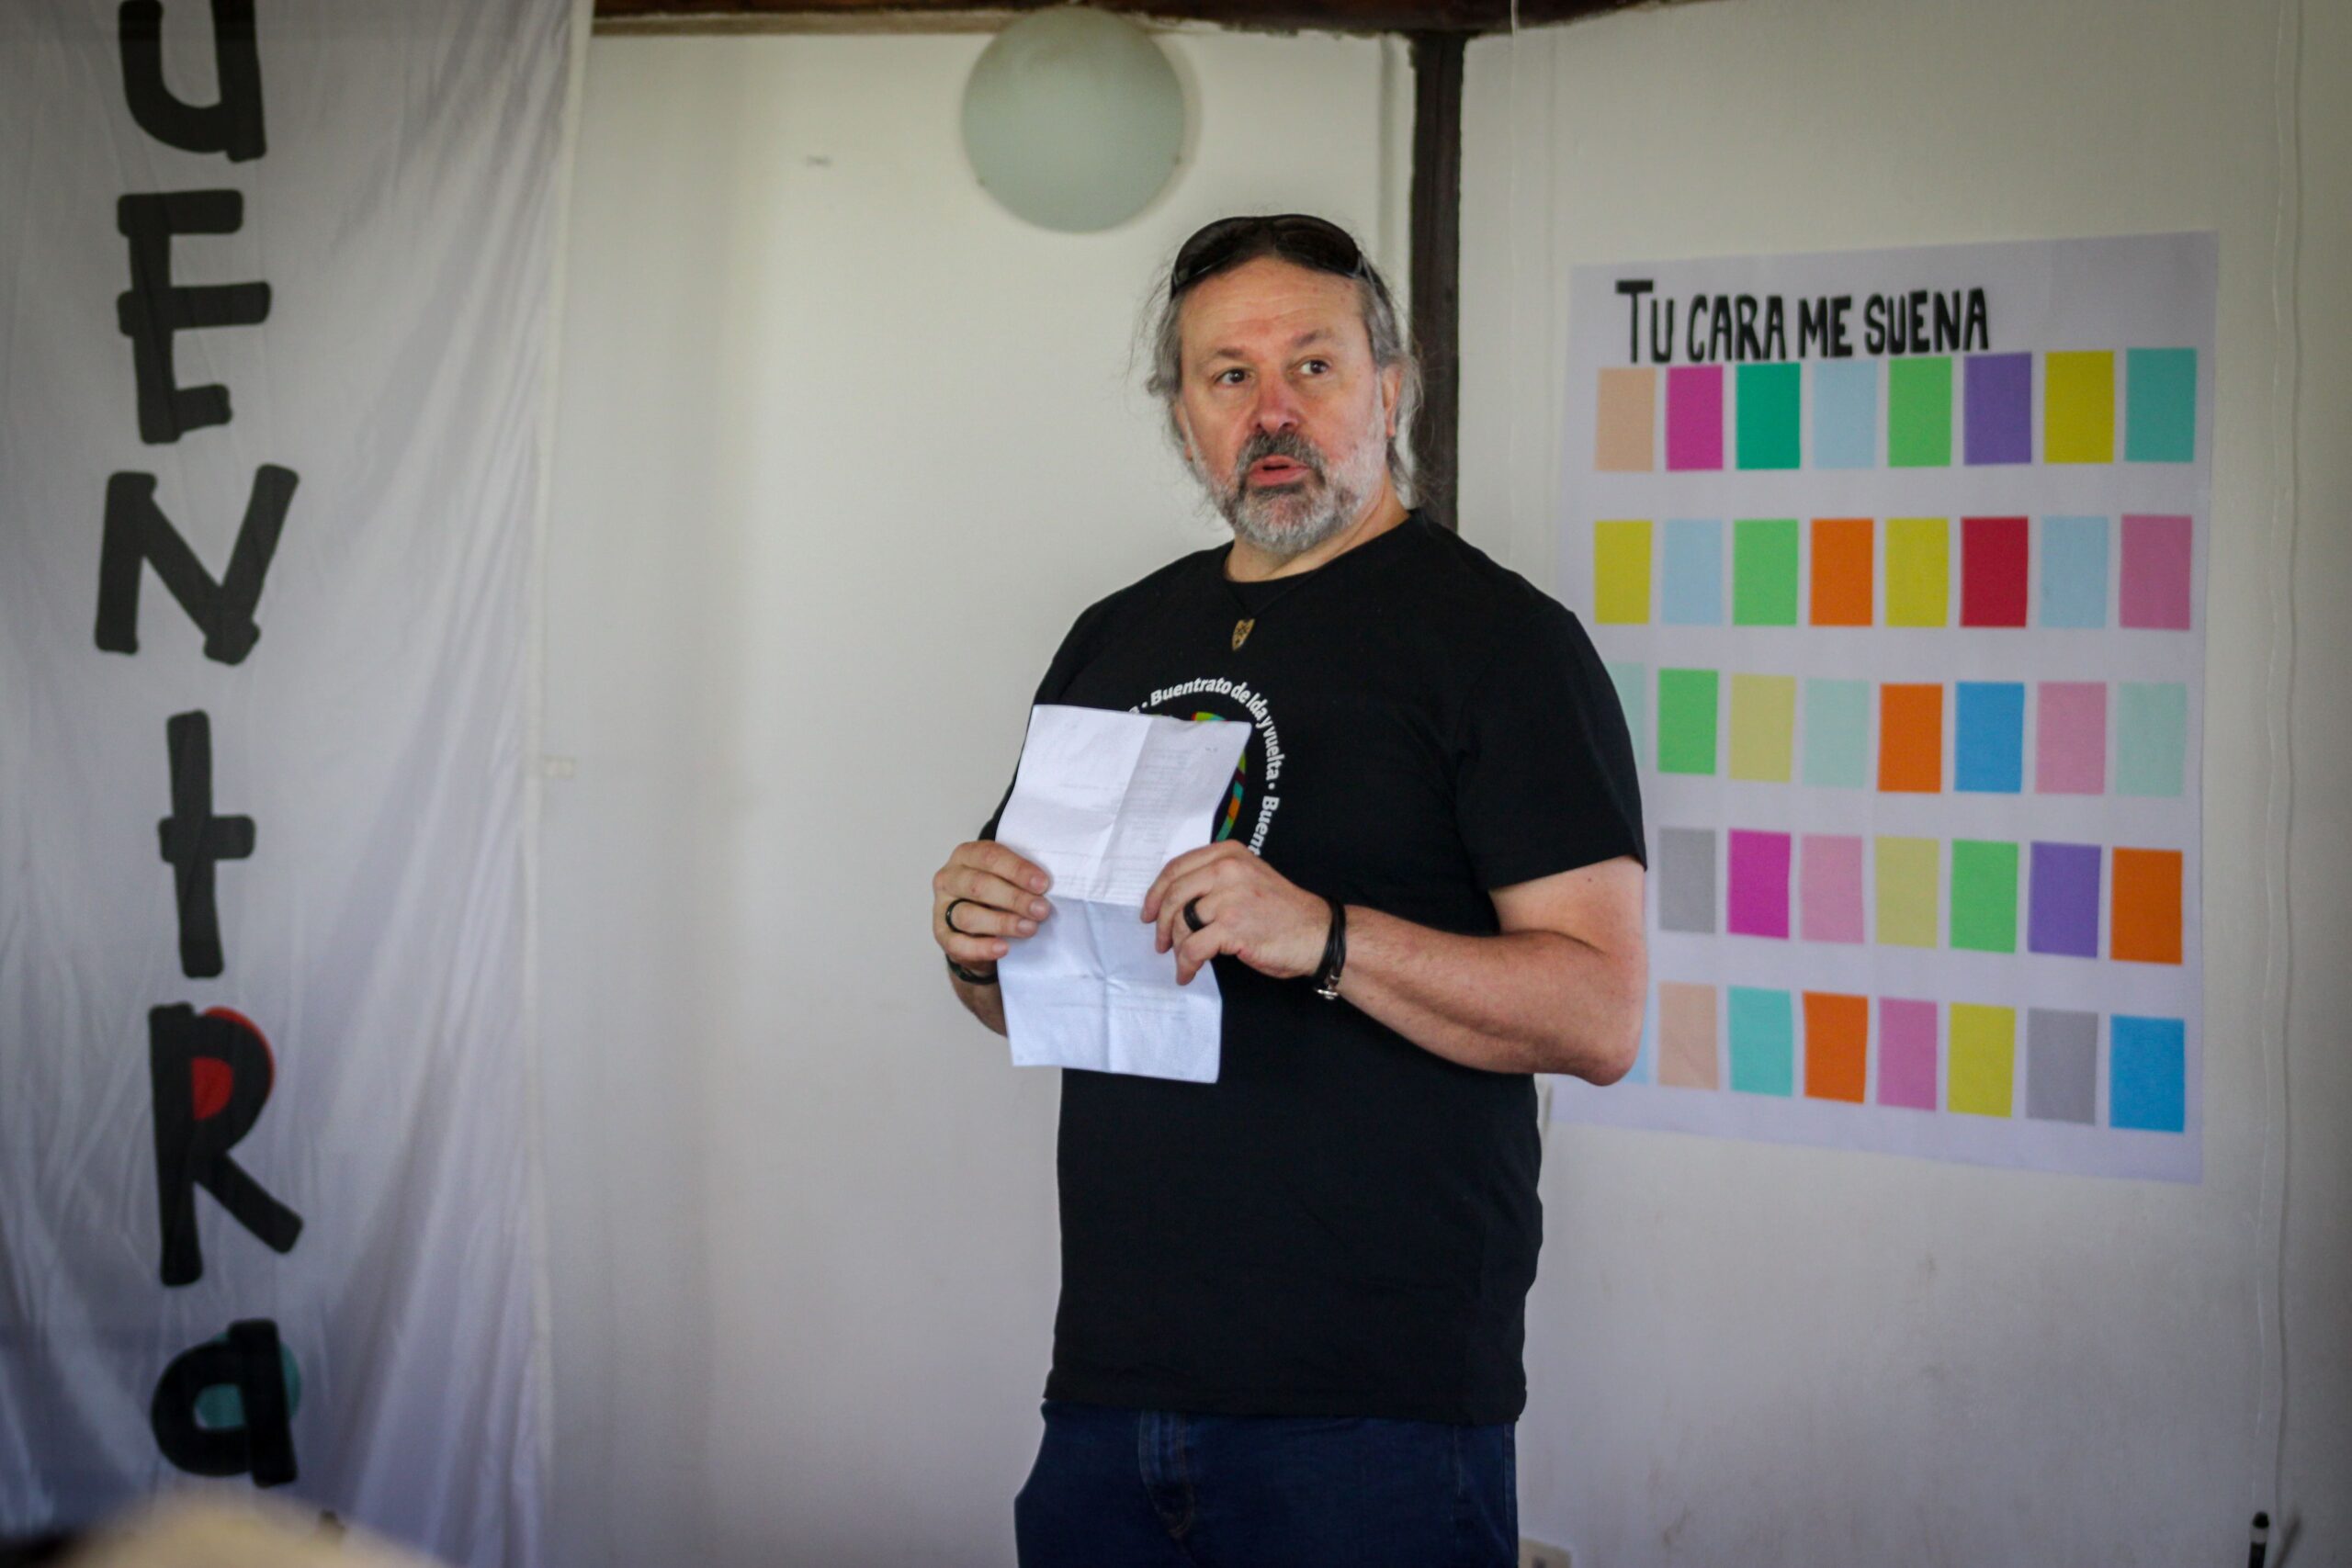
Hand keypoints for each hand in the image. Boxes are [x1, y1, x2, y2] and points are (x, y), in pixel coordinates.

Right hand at [932, 840, 1052, 975]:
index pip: (990, 857)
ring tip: (1029, 928)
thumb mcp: (1009, 878)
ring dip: (1002, 922)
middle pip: (979, 885)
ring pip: (968, 915)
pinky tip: (1003, 948)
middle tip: (1041, 909)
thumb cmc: (999, 894)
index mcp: (967, 855)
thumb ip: (1023, 878)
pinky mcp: (942, 934)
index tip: (1043, 884)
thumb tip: (1049, 886)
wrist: (980, 927)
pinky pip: (958, 944)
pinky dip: (982, 948)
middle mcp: (949, 878)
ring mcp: (942, 907)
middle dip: (1014, 898)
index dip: (1018, 870)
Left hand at [1142, 841, 1329, 985]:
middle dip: (1160, 923)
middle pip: (1173, 895)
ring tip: (1183, 959)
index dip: (1155, 893)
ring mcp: (1229, 898)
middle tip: (1160, 941)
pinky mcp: (1232, 927)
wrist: (1317, 933)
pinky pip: (1193, 948)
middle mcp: (1227, 869)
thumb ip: (1216, 878)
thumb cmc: (1283, 911)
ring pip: (1180, 923)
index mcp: (1229, 854)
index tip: (1148, 912)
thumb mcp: (1249, 877)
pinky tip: (1187, 973)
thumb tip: (1174, 900)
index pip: (1176, 868)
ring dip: (1176, 947)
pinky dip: (1185, 965)